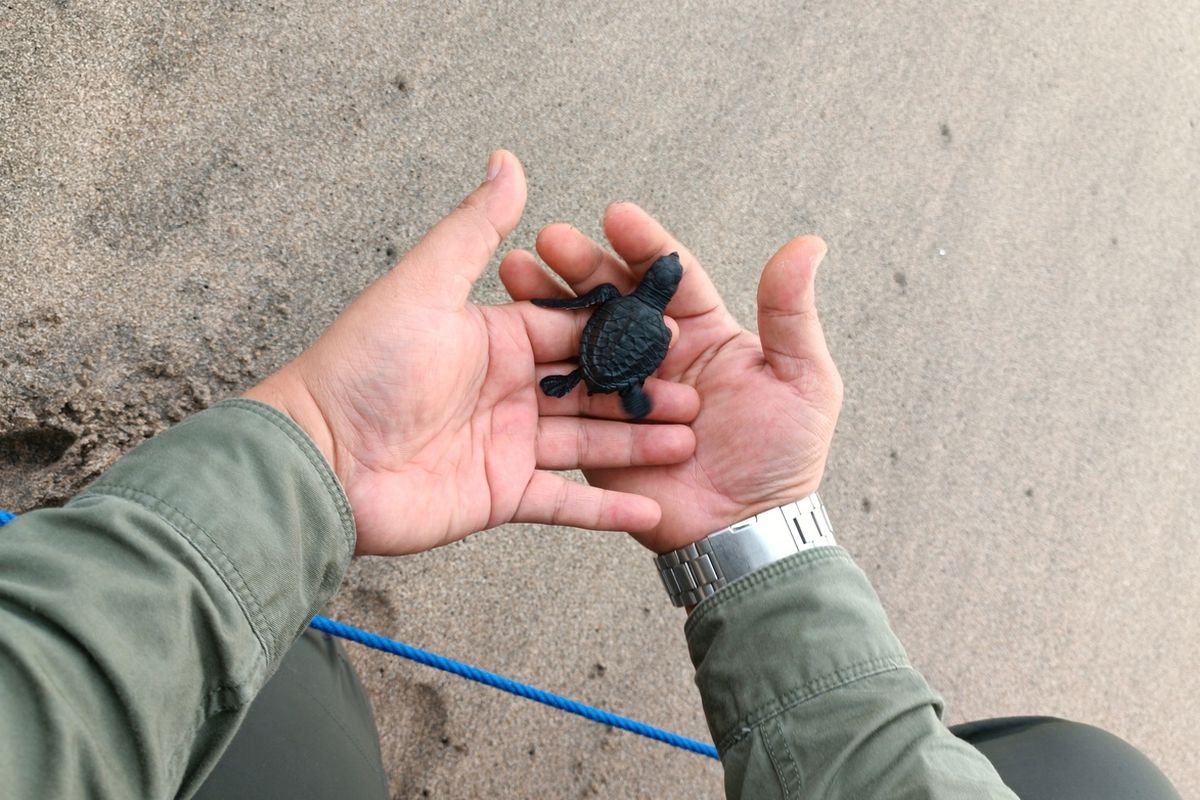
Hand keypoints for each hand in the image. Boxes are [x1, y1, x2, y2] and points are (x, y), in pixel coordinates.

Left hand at [245, 152, 698, 555]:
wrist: (320, 460)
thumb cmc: (364, 366)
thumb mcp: (425, 286)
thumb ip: (474, 229)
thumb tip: (508, 160)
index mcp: (496, 338)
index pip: (573, 329)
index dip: (624, 333)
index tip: (676, 332)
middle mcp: (508, 389)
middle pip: (591, 388)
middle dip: (644, 391)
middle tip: (698, 394)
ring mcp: (506, 444)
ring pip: (588, 442)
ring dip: (638, 444)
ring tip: (689, 441)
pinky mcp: (500, 494)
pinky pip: (563, 503)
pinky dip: (605, 509)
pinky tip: (651, 505)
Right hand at [500, 204, 841, 552]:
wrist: (745, 531)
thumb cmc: (782, 457)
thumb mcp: (803, 380)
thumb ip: (791, 314)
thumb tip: (807, 243)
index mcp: (702, 332)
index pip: (668, 276)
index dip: (643, 245)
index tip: (616, 215)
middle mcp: (657, 354)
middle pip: (613, 298)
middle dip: (581, 264)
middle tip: (550, 238)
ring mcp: (621, 391)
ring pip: (579, 336)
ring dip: (546, 301)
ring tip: (514, 269)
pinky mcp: (593, 430)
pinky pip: (564, 394)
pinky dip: (536, 364)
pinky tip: (509, 336)